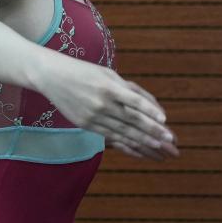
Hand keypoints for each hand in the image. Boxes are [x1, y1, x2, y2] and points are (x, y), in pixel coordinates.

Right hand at [33, 56, 179, 160]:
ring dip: (143, 142)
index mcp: (108, 86)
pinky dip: (126, 144)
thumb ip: (130, 89)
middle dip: (153, 133)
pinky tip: (139, 150)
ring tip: (160, 150)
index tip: (166, 122)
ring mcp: (92, 116)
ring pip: (123, 132)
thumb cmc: (83, 71)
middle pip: (132, 121)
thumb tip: (154, 105)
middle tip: (170, 143)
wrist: (51, 76)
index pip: (134, 102)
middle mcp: (101, 103)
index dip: (151, 113)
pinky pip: (110, 136)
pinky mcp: (85, 124)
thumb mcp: (108, 74)